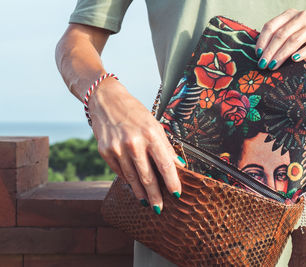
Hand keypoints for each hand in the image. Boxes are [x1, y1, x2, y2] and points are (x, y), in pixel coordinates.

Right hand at [88, 77, 184, 213]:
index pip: (165, 165)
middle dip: (155, 195)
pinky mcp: (105, 152)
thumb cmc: (135, 112)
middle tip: (160, 208)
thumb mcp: (154, 125)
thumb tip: (178, 165)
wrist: (106, 100)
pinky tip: (133, 186)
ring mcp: (118, 148)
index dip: (172, 182)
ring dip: (140, 193)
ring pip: (132, 178)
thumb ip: (166, 147)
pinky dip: (128, 180)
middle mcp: (134, 142)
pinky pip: (119, 172)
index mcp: (151, 134)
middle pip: (148, 177)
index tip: (176, 194)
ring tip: (147, 202)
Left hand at [255, 9, 305, 69]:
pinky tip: (294, 60)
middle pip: (281, 34)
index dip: (262, 41)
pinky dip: (302, 53)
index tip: (257, 54)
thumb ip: (273, 43)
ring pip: (294, 40)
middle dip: (270, 51)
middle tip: (263, 65)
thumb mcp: (284, 42)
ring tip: (273, 66)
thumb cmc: (299, 48)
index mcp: (289, 15)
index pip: (271, 26)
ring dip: (282, 55)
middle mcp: (303, 16)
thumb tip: (258, 54)